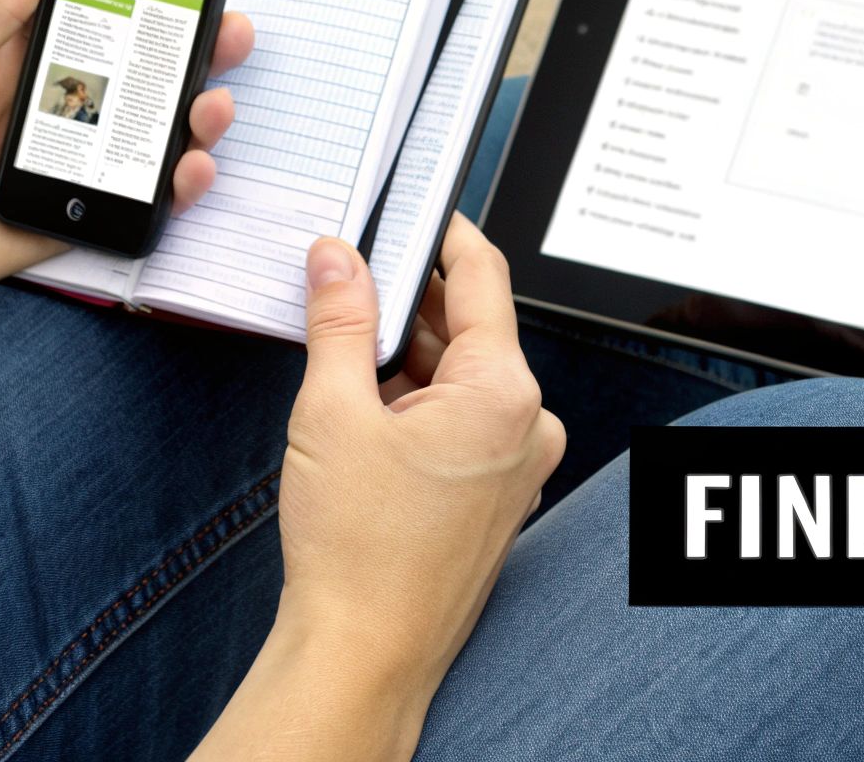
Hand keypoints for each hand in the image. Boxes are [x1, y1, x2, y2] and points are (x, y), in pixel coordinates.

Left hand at [0, 0, 254, 324]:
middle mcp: (54, 109)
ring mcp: (70, 163)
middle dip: (195, 54)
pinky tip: (187, 170)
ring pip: (152, 137)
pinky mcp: (74, 213)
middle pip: (142, 76)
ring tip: (211, 108)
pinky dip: (174, 187)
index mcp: (17, 63)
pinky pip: (138, 200)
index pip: (97, 20)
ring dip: (195, 119)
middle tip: (231, 35)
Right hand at [194, 216, 564, 759]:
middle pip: (473, 327)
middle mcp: (530, 424)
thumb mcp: (332, 412)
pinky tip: (369, 409)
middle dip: (410, 302)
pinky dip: (423, 403)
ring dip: (412, 357)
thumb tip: (338, 260)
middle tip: (349, 279)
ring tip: (346, 355)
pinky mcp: (501, 494)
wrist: (365, 653)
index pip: (482, 276)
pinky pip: (468, 422)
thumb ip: (340, 321)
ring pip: (466, 377)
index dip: (442, 232)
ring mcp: (521, 464)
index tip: (413, 209)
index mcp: (505, 393)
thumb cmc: (359, 554)